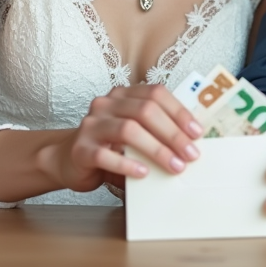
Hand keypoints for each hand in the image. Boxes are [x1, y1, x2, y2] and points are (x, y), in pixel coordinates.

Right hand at [64, 84, 203, 191]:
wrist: (68, 159)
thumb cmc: (109, 146)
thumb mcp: (134, 132)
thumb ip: (155, 131)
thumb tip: (191, 144)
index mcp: (123, 95)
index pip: (156, 94)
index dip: (179, 112)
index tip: (197, 133)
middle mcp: (106, 104)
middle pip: (145, 111)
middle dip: (172, 133)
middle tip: (191, 154)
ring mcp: (91, 125)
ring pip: (128, 130)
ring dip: (156, 149)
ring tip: (174, 166)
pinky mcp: (81, 149)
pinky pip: (106, 155)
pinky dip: (128, 164)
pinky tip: (143, 173)